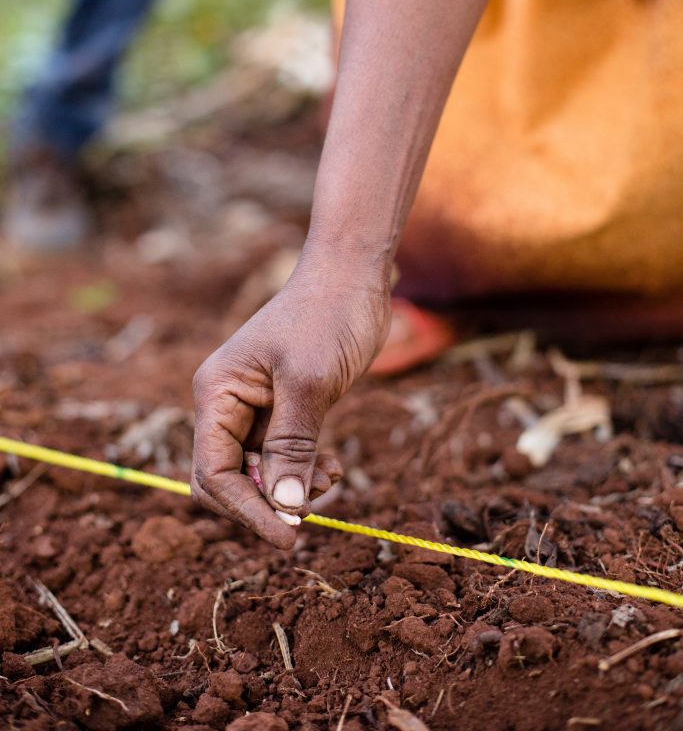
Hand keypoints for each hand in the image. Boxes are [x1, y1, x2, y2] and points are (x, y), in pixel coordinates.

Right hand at [191, 250, 390, 547]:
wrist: (351, 278)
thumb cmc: (325, 318)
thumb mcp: (309, 383)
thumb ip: (293, 445)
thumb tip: (285, 506)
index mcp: (216, 393)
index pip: (213, 471)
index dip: (246, 510)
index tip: (288, 536)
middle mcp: (227, 403)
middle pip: (228, 479)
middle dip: (265, 501)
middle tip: (309, 511)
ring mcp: (255, 407)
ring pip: (259, 473)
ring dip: (291, 488)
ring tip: (331, 479)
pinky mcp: (284, 408)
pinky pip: (283, 457)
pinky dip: (305, 470)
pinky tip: (333, 468)